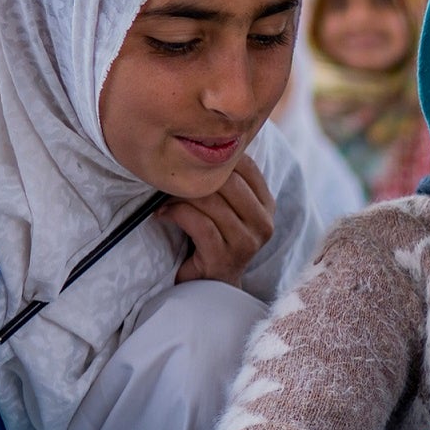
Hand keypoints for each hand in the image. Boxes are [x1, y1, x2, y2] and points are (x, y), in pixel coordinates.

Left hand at [157, 155, 275, 285]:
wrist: (208, 286)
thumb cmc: (211, 239)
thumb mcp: (226, 208)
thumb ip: (226, 182)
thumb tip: (203, 142)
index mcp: (267, 206)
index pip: (246, 167)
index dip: (215, 160)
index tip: (188, 163)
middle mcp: (264, 223)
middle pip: (229, 183)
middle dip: (194, 179)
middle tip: (170, 182)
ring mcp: (247, 243)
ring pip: (212, 203)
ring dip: (180, 197)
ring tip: (162, 199)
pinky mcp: (224, 258)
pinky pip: (200, 224)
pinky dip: (176, 214)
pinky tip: (163, 214)